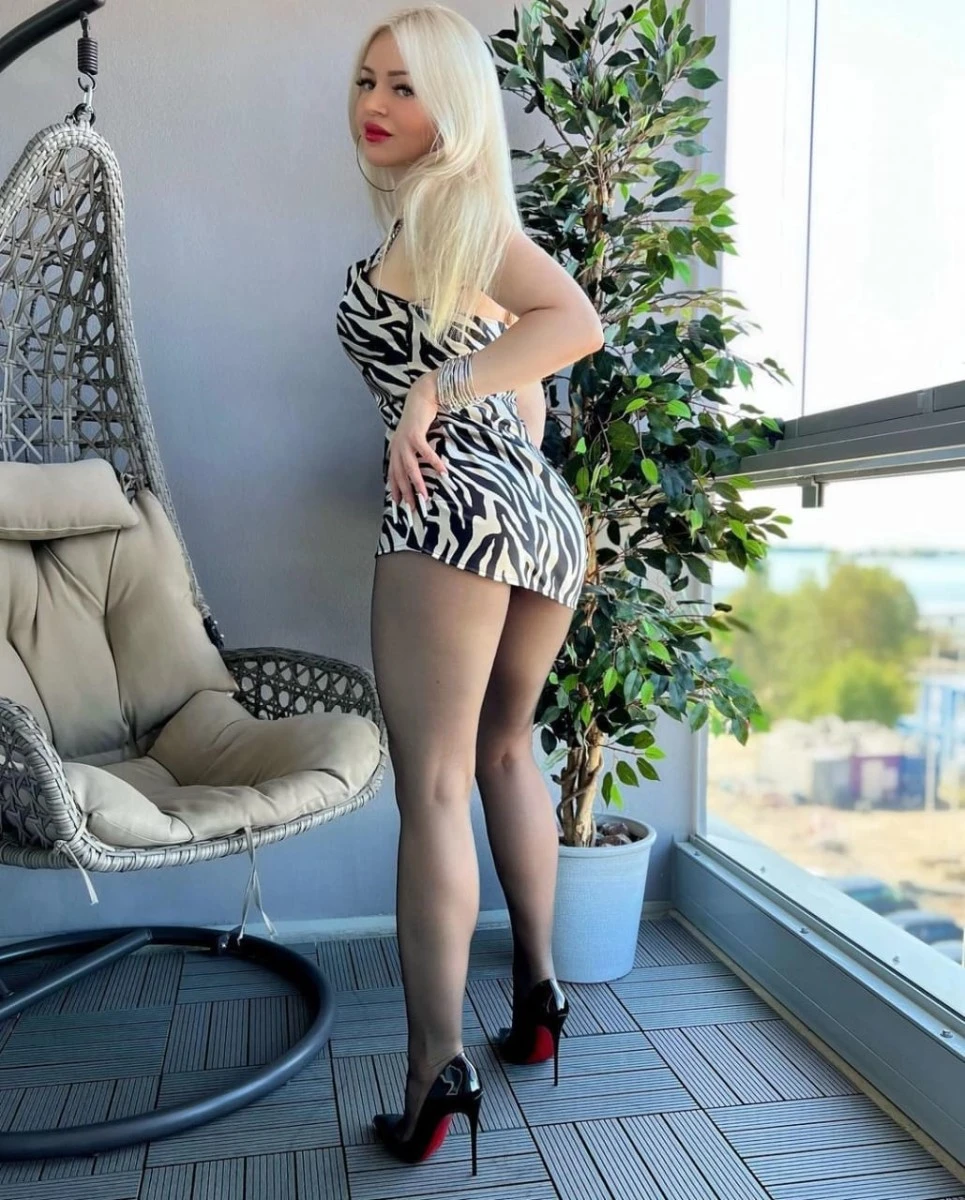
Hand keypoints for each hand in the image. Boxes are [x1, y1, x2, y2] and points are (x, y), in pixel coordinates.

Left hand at [388, 370, 448, 509]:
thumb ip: (412, 451)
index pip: (393, 475)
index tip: (399, 506)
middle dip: (406, 493)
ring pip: (410, 468)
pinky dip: (434, 463)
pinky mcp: (416, 434)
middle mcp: (397, 447)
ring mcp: (405, 441)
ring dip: (418, 483)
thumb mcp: (412, 438)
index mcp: (395, 450)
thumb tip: (418, 466)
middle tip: (413, 509)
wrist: (421, 397)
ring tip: (425, 497)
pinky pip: (425, 453)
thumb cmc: (419, 419)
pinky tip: (443, 472)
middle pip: (400, 475)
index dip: (395, 490)